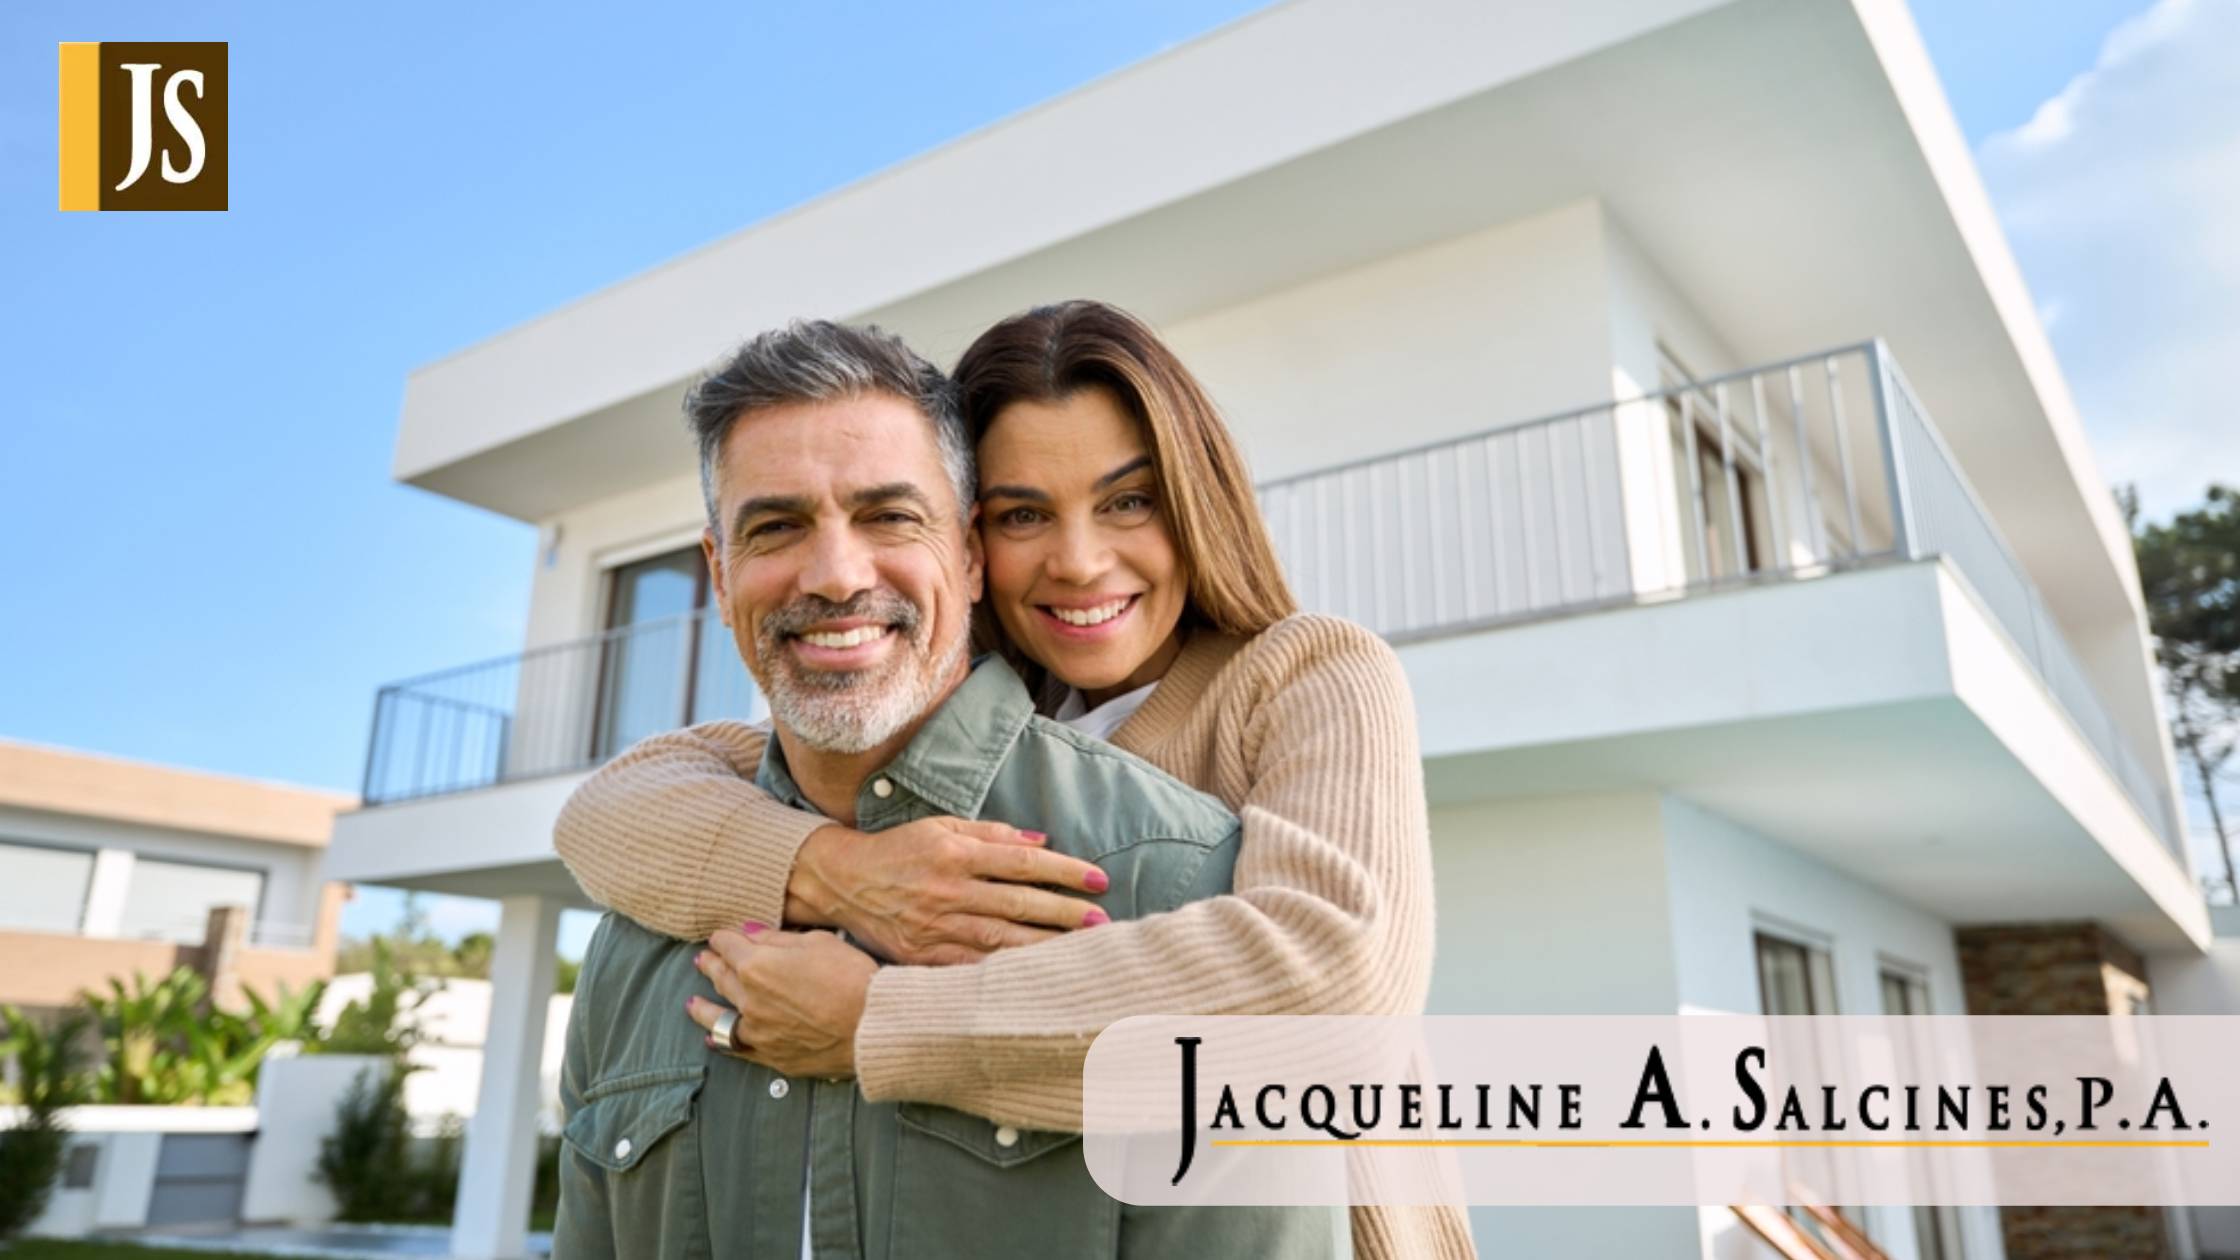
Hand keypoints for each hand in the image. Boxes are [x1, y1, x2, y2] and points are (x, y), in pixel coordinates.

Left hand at [688, 926, 875, 1079]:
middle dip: (711, 965)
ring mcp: (758, 1031)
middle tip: (704, 960)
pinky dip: (721, 1041)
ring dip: (703, 1007)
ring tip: (693, 1002)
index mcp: (757, 965)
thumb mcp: (819, 943)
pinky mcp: (771, 1056)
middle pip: (722, 977)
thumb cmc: (852, 978)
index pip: (729, 946)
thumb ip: (778, 939)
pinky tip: (711, 1038)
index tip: (721, 936)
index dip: (724, 938)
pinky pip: (736, 1048)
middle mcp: (749, 999)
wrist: (873, 1025)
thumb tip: (751, 933)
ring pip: (718, 1017)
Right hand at [785, 817, 1110, 965]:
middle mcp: (948, 890)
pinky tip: (1033, 978)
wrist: (841, 881)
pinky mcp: (923, 956)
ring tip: (1082, 952)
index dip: (1065, 871)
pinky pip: (970, 968)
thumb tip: (1042, 842)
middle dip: (1065, 914)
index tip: (1099, 880)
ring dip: (1044, 947)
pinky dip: (1003, 974)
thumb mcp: (943, 826)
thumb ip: (993, 833)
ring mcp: (935, 926)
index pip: (1022, 863)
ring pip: (999, 941)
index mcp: (956, 853)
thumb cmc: (900, 850)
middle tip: (1103, 923)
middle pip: (1018, 904)